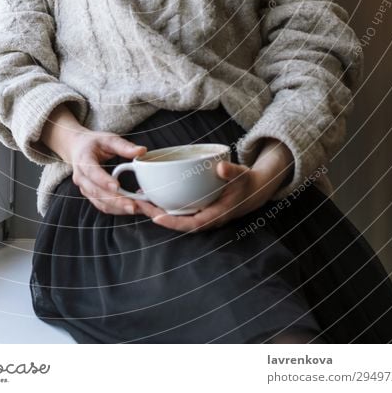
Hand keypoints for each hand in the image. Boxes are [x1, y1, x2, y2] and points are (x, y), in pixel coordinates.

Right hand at [70, 130, 147, 215]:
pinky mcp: (91, 196)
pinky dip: (118, 209)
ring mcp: (85, 189)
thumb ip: (123, 146)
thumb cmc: (94, 143)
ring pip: (100, 203)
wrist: (78, 149)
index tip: (117, 186)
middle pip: (97, 192)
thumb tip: (142, 151)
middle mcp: (82, 178)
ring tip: (138, 209)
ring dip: (119, 208)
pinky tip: (133, 209)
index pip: (92, 172)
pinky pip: (103, 206)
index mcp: (84, 160)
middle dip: (116, 201)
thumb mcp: (108, 139)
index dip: (103, 180)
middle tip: (133, 205)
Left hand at [134, 159, 283, 232]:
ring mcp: (202, 214)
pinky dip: (166, 204)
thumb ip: (232, 172)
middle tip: (138, 205)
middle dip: (158, 216)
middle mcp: (206, 218)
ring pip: (177, 216)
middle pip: (179, 222)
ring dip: (158, 210)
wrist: (252, 190)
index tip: (157, 218)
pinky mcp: (198, 208)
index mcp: (217, 215)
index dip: (174, 223)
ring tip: (139, 200)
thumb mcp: (242, 175)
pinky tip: (154, 194)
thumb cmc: (246, 183)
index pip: (193, 224)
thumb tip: (221, 168)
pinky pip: (180, 209)